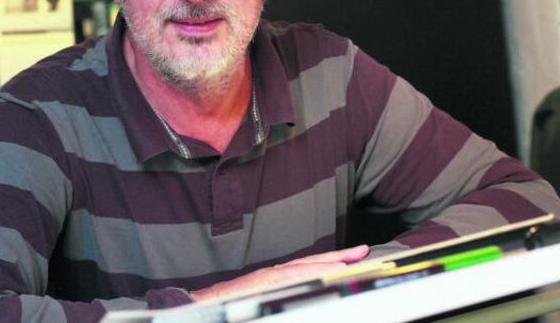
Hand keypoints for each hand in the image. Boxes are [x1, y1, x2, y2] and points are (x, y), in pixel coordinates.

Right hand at [190, 245, 370, 302]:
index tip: (355, 257)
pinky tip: (321, 274)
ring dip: (326, 263)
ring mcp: (265, 279)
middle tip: (363, 252)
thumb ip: (279, 294)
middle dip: (337, 257)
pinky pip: (285, 279)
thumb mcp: (258, 299)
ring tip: (349, 261)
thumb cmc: (227, 306)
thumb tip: (305, 295)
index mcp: (275, 278)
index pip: (308, 267)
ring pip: (300, 268)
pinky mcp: (258, 286)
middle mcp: (272, 275)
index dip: (332, 261)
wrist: (196, 307)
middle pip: (310, 263)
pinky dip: (305, 275)